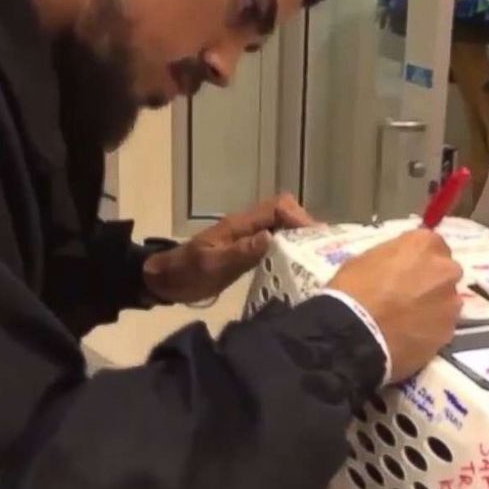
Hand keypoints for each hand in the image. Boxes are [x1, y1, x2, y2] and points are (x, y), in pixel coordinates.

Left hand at [143, 194, 315, 302]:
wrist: (165, 281)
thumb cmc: (187, 273)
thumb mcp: (212, 265)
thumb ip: (241, 251)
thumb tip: (271, 237)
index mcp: (240, 224)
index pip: (277, 207)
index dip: (299, 217)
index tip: (315, 238)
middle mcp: (247, 225)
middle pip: (283, 212)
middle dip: (304, 225)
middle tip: (323, 249)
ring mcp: (247, 237)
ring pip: (281, 226)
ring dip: (300, 236)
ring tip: (317, 257)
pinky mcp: (247, 250)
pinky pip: (274, 241)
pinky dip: (289, 248)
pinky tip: (298, 265)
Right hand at [327, 230, 463, 382]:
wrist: (354, 332)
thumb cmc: (353, 289)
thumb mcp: (367, 258)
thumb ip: (394, 258)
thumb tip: (399, 266)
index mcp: (425, 244)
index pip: (432, 245)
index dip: (419, 259)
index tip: (406, 269)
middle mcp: (446, 270)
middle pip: (445, 273)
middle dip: (431, 281)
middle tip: (408, 295)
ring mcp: (451, 303)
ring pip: (446, 302)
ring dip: (433, 307)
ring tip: (407, 321)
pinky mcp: (448, 332)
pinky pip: (441, 327)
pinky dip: (429, 331)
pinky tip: (409, 337)